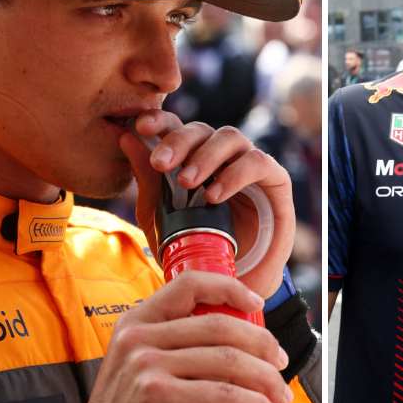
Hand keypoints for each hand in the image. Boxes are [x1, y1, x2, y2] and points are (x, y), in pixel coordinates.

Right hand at [71, 271, 292, 402]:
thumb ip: (171, 344)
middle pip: (221, 326)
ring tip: (279, 398)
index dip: (230, 288)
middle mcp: (139, 337)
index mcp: (137, 321)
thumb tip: (234, 338)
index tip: (257, 303)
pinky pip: (223, 394)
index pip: (189, 285)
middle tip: (280, 364)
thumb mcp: (138, 363)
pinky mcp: (157, 394)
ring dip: (266, 380)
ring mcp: (146, 364)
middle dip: (262, 345)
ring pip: (229, 361)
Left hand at [118, 110, 295, 297]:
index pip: (178, 127)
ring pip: (230, 137)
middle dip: (178, 142)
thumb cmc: (197, 247)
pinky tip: (214, 196)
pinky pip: (257, 162)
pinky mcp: (276, 180)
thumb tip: (127, 139)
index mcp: (193, 158)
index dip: (161, 120)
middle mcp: (222, 156)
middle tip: (161, 164)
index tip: (141, 127)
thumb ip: (148, 181)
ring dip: (206, 156)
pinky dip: (234, 174)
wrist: (235, 282)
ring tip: (187, 182)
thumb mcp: (161, 218)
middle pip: (202, 129)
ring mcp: (250, 164)